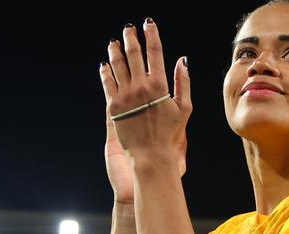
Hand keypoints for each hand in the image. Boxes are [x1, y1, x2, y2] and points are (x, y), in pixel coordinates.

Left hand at [99, 18, 190, 174]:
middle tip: (129, 29)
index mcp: (160, 85)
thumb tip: (182, 61)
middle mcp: (141, 87)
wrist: (150, 154)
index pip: (155, 52)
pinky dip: (105, 71)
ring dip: (115, 51)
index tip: (149, 24)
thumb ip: (183, 82)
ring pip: (118, 65)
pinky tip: (105, 64)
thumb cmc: (169, 134)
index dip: (152, 35)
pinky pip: (107, 83)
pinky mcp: (113, 106)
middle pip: (134, 54)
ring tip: (114, 42)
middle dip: (131, 38)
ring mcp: (125, 95)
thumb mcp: (184, 108)